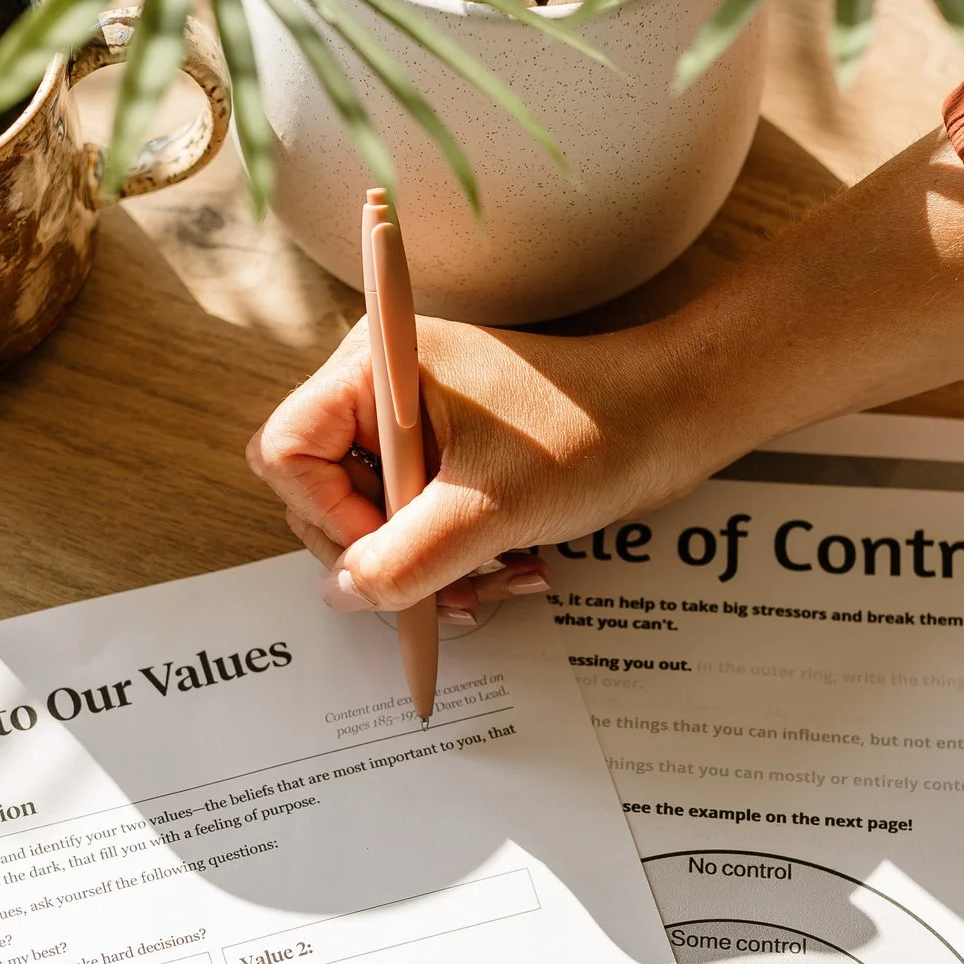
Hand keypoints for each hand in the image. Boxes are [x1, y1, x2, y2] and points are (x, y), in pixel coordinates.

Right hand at [247, 313, 719, 615]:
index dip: (329, 516)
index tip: (390, 552)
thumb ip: (404, 559)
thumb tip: (344, 595)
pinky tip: (514, 569)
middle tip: (449, 586)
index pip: (288, 452)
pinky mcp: (449, 461)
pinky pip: (418, 531)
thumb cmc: (595, 432)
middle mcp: (384, 390)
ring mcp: (416, 427)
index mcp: (378, 368)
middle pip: (322, 497)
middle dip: (386, 557)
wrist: (676, 419)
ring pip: (374, 526)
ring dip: (429, 573)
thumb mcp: (491, 509)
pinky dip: (458, 564)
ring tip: (497, 582)